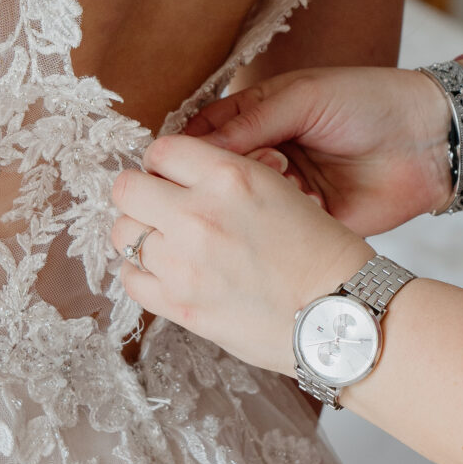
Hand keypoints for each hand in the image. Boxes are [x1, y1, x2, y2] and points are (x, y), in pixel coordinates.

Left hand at [111, 137, 371, 374]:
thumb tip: (182, 177)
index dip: (162, 164)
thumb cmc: (322, 253)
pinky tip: (167, 273)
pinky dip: (142, 274)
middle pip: (126, 189)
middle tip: (157, 209)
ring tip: (166, 244)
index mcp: (230, 176)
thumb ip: (225, 178)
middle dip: (140, 195)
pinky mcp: (180, 304)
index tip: (168, 177)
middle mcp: (199, 214)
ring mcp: (185, 262)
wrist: (340, 312)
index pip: (161, 151)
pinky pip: (130, 278)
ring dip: (140, 235)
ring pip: (123, 234)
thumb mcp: (278, 189)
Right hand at [184, 66, 451, 235]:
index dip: (187, 149)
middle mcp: (265, 155)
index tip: (178, 161)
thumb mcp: (305, 97)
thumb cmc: (369, 101)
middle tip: (264, 163)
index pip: (202, 135)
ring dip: (261, 196)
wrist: (430, 139)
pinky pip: (277, 230)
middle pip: (216, 176)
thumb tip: (191, 145)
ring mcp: (286, 191)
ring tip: (294, 176)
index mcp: (257, 116)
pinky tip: (309, 204)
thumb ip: (250, 119)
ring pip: (244, 206)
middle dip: (229, 174)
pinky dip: (285, 220)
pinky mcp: (309, 222)